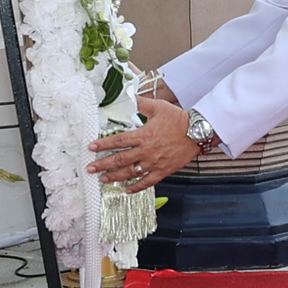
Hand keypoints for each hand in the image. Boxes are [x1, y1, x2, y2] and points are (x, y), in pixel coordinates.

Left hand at [90, 91, 204, 189]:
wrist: (197, 132)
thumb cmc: (179, 119)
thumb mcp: (158, 107)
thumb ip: (141, 103)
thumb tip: (129, 96)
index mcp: (143, 135)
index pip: (118, 141)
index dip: (103, 145)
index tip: (92, 148)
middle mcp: (146, 150)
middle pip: (120, 159)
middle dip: (103, 164)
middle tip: (91, 168)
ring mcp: (154, 162)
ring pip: (131, 172)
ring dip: (115, 176)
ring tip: (104, 179)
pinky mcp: (163, 171)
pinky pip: (147, 182)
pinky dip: (137, 187)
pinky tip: (127, 190)